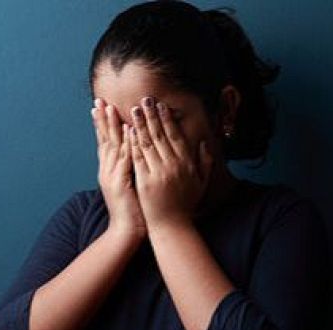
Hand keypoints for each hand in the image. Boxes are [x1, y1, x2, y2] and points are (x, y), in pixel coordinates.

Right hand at [91, 98, 146, 239]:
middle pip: (104, 140)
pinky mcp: (119, 182)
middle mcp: (107, 170)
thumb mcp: (129, 185)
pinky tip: (127, 129)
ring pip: (111, 145)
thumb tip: (134, 157)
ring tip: (108, 108)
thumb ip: (129, 170)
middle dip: (101, 120)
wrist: (126, 231)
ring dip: (110, 126)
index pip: (106, 143)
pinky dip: (125, 143)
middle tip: (99, 100)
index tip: (101, 107)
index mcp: (110, 171)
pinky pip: (123, 158)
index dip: (103, 125)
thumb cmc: (133, 210)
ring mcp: (111, 176)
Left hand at [128, 96, 213, 231]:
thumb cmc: (186, 205)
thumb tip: (204, 144)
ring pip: (148, 143)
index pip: (175, 136)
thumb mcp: (201, 183)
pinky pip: (137, 158)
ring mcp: (159, 173)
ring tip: (133, 110)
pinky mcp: (145, 181)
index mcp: (186, 164)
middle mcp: (173, 166)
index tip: (161, 106)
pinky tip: (127, 131)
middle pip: (160, 135)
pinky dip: (132, 143)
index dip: (168, 119)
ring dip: (140, 124)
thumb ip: (205, 162)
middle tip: (145, 99)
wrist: (172, 226)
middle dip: (151, 115)